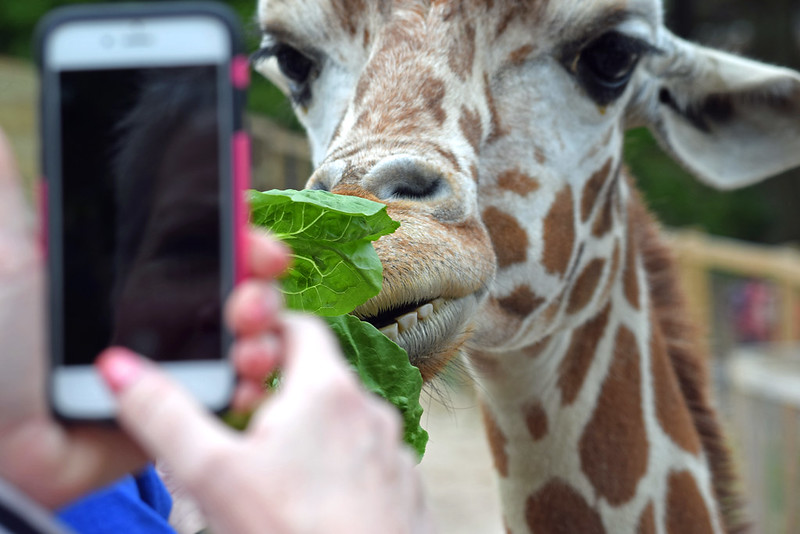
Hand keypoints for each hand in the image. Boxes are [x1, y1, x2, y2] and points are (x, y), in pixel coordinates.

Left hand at [0, 128, 288, 508]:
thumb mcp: (8, 255)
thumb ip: (10, 190)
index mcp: (139, 269)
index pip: (209, 239)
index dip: (243, 234)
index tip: (260, 242)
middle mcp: (169, 309)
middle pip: (242, 283)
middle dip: (262, 282)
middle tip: (256, 287)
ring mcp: (183, 358)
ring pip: (251, 333)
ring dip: (266, 330)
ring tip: (249, 339)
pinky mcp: (188, 404)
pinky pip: (238, 388)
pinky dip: (254, 379)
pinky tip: (249, 376)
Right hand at [97, 307, 432, 533]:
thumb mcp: (213, 475)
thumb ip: (166, 416)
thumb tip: (122, 370)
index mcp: (327, 390)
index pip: (301, 327)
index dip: (267, 333)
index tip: (241, 358)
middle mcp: (369, 410)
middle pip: (318, 378)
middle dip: (278, 394)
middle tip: (243, 430)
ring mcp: (391, 449)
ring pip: (341, 422)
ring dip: (308, 432)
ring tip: (273, 473)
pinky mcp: (401, 486)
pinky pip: (364, 458)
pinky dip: (337, 466)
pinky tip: (311, 499)